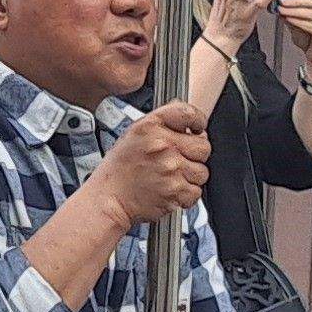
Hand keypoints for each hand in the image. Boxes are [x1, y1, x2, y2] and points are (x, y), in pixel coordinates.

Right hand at [88, 100, 211, 226]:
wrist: (108, 198)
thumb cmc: (119, 168)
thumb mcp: (133, 134)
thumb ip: (162, 123)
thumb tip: (188, 120)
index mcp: (150, 127)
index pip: (189, 113)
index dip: (198, 121)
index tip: (197, 128)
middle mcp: (162, 146)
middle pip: (203, 146)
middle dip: (194, 154)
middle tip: (178, 159)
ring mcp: (171, 169)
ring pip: (202, 171)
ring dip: (190, 176)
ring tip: (171, 177)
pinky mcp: (175, 192)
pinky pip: (196, 191)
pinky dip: (186, 194)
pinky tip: (170, 189)